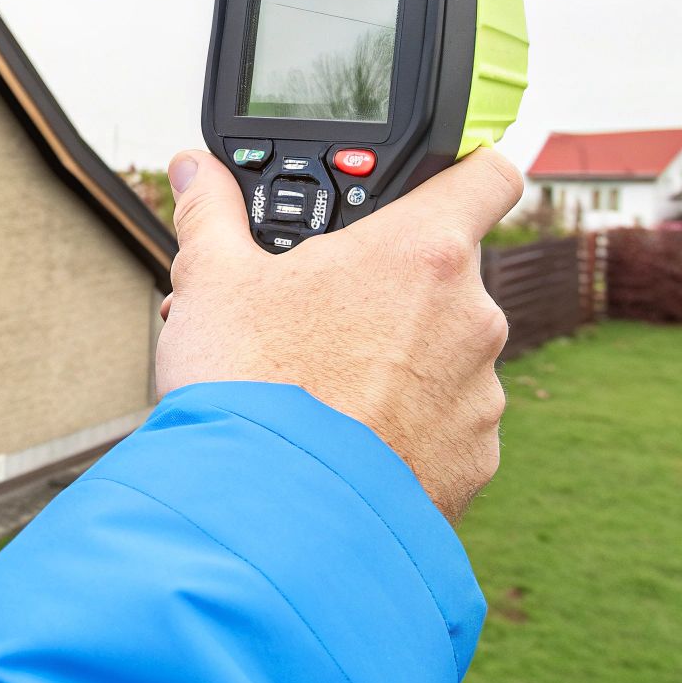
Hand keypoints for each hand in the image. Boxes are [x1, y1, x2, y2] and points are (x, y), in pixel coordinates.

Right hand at [156, 148, 523, 519]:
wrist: (271, 511)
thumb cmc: (249, 384)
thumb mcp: (212, 279)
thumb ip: (210, 212)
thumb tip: (195, 171)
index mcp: (421, 252)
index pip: (486, 174)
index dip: (462, 170)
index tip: (432, 184)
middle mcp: (472, 316)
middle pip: (446, 275)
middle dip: (388, 288)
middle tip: (317, 311)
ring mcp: (480, 393)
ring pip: (443, 355)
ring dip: (396, 360)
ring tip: (318, 386)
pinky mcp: (475, 461)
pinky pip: (443, 426)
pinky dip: (403, 427)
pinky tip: (341, 437)